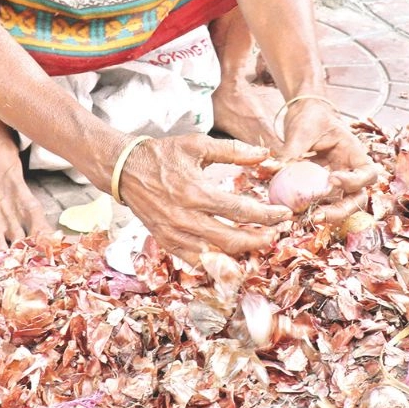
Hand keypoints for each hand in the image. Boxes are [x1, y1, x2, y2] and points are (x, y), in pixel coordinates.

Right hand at [0, 134, 48, 253]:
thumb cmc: (4, 157)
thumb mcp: (23, 184)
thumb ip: (30, 210)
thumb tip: (45, 232)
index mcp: (25, 207)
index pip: (39, 235)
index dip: (40, 248)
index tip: (42, 257)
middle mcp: (5, 216)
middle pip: (11, 248)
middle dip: (12, 258)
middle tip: (11, 262)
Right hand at [116, 134, 291, 260]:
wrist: (125, 169)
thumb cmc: (163, 154)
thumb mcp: (197, 144)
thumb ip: (233, 150)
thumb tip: (266, 155)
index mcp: (195, 191)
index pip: (240, 211)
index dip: (266, 216)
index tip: (284, 215)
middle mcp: (185, 217)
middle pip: (231, 239)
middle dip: (259, 239)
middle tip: (276, 235)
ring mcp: (174, 233)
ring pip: (215, 255)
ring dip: (241, 254)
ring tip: (259, 246)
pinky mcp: (166, 242)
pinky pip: (195, 261)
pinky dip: (216, 263)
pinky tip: (232, 258)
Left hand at [274, 98, 378, 223]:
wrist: (305, 117)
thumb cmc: (310, 118)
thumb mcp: (302, 130)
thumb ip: (291, 150)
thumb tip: (273, 168)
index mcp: (354, 153)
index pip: (367, 173)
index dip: (354, 181)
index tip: (332, 179)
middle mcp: (351, 171)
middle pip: (358, 198)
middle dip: (341, 210)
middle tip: (318, 214)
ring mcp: (339, 182)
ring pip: (342, 205)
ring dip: (327, 215)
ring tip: (305, 220)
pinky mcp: (323, 189)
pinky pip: (323, 203)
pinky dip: (311, 210)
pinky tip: (295, 215)